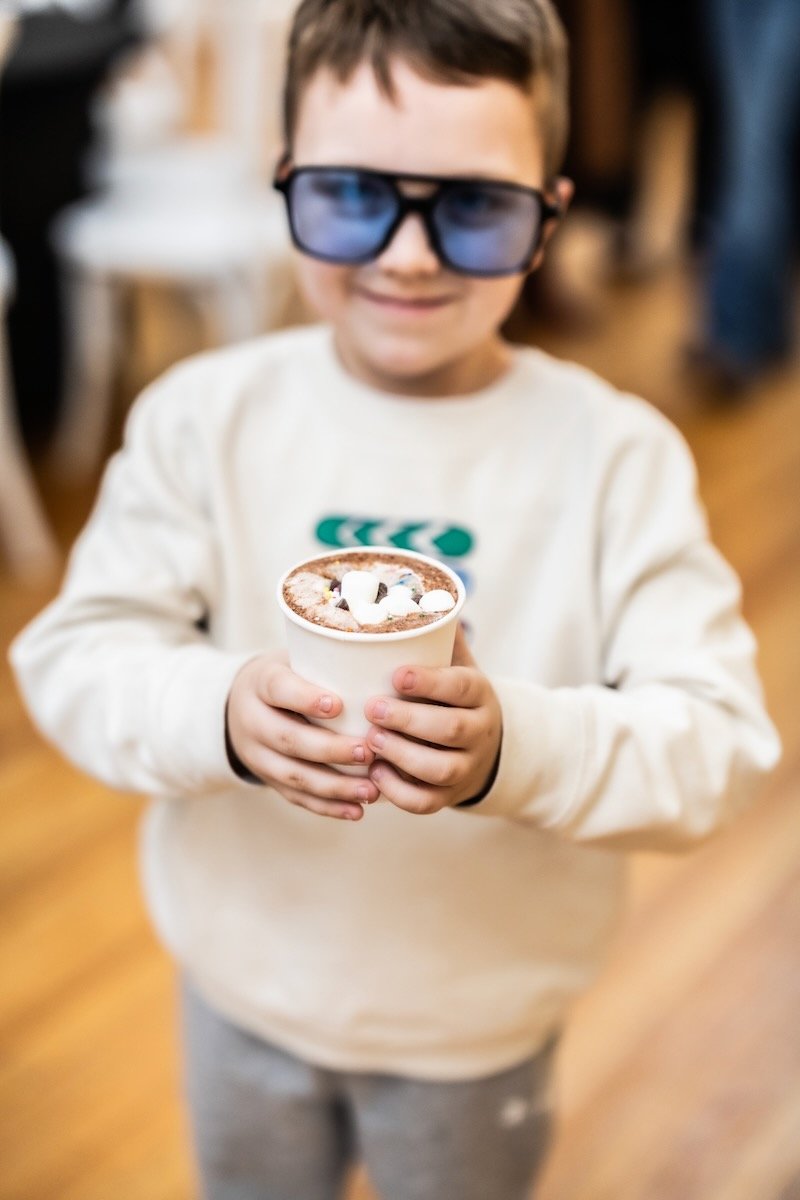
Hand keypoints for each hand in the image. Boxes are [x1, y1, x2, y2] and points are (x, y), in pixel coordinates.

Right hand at [226, 654, 379, 819]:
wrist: (243, 704)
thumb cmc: (289, 676)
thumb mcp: (295, 658)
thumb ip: (328, 661)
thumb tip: (387, 659)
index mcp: (261, 683)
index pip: (280, 690)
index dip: (306, 699)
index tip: (338, 705)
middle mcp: (253, 720)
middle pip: (289, 740)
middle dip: (330, 750)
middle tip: (367, 752)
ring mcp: (258, 755)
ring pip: (294, 775)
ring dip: (335, 786)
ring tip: (371, 790)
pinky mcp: (269, 779)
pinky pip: (297, 797)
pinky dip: (328, 806)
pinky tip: (357, 810)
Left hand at [364, 627, 501, 813]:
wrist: (482, 747)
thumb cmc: (449, 693)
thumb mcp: (451, 661)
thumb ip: (430, 632)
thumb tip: (397, 585)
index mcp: (478, 691)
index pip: (459, 685)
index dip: (429, 682)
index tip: (395, 674)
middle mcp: (479, 729)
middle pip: (450, 728)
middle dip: (408, 719)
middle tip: (371, 708)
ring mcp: (466, 766)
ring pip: (440, 768)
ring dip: (401, 755)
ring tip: (369, 740)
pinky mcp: (449, 796)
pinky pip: (427, 802)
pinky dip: (399, 792)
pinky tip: (375, 775)